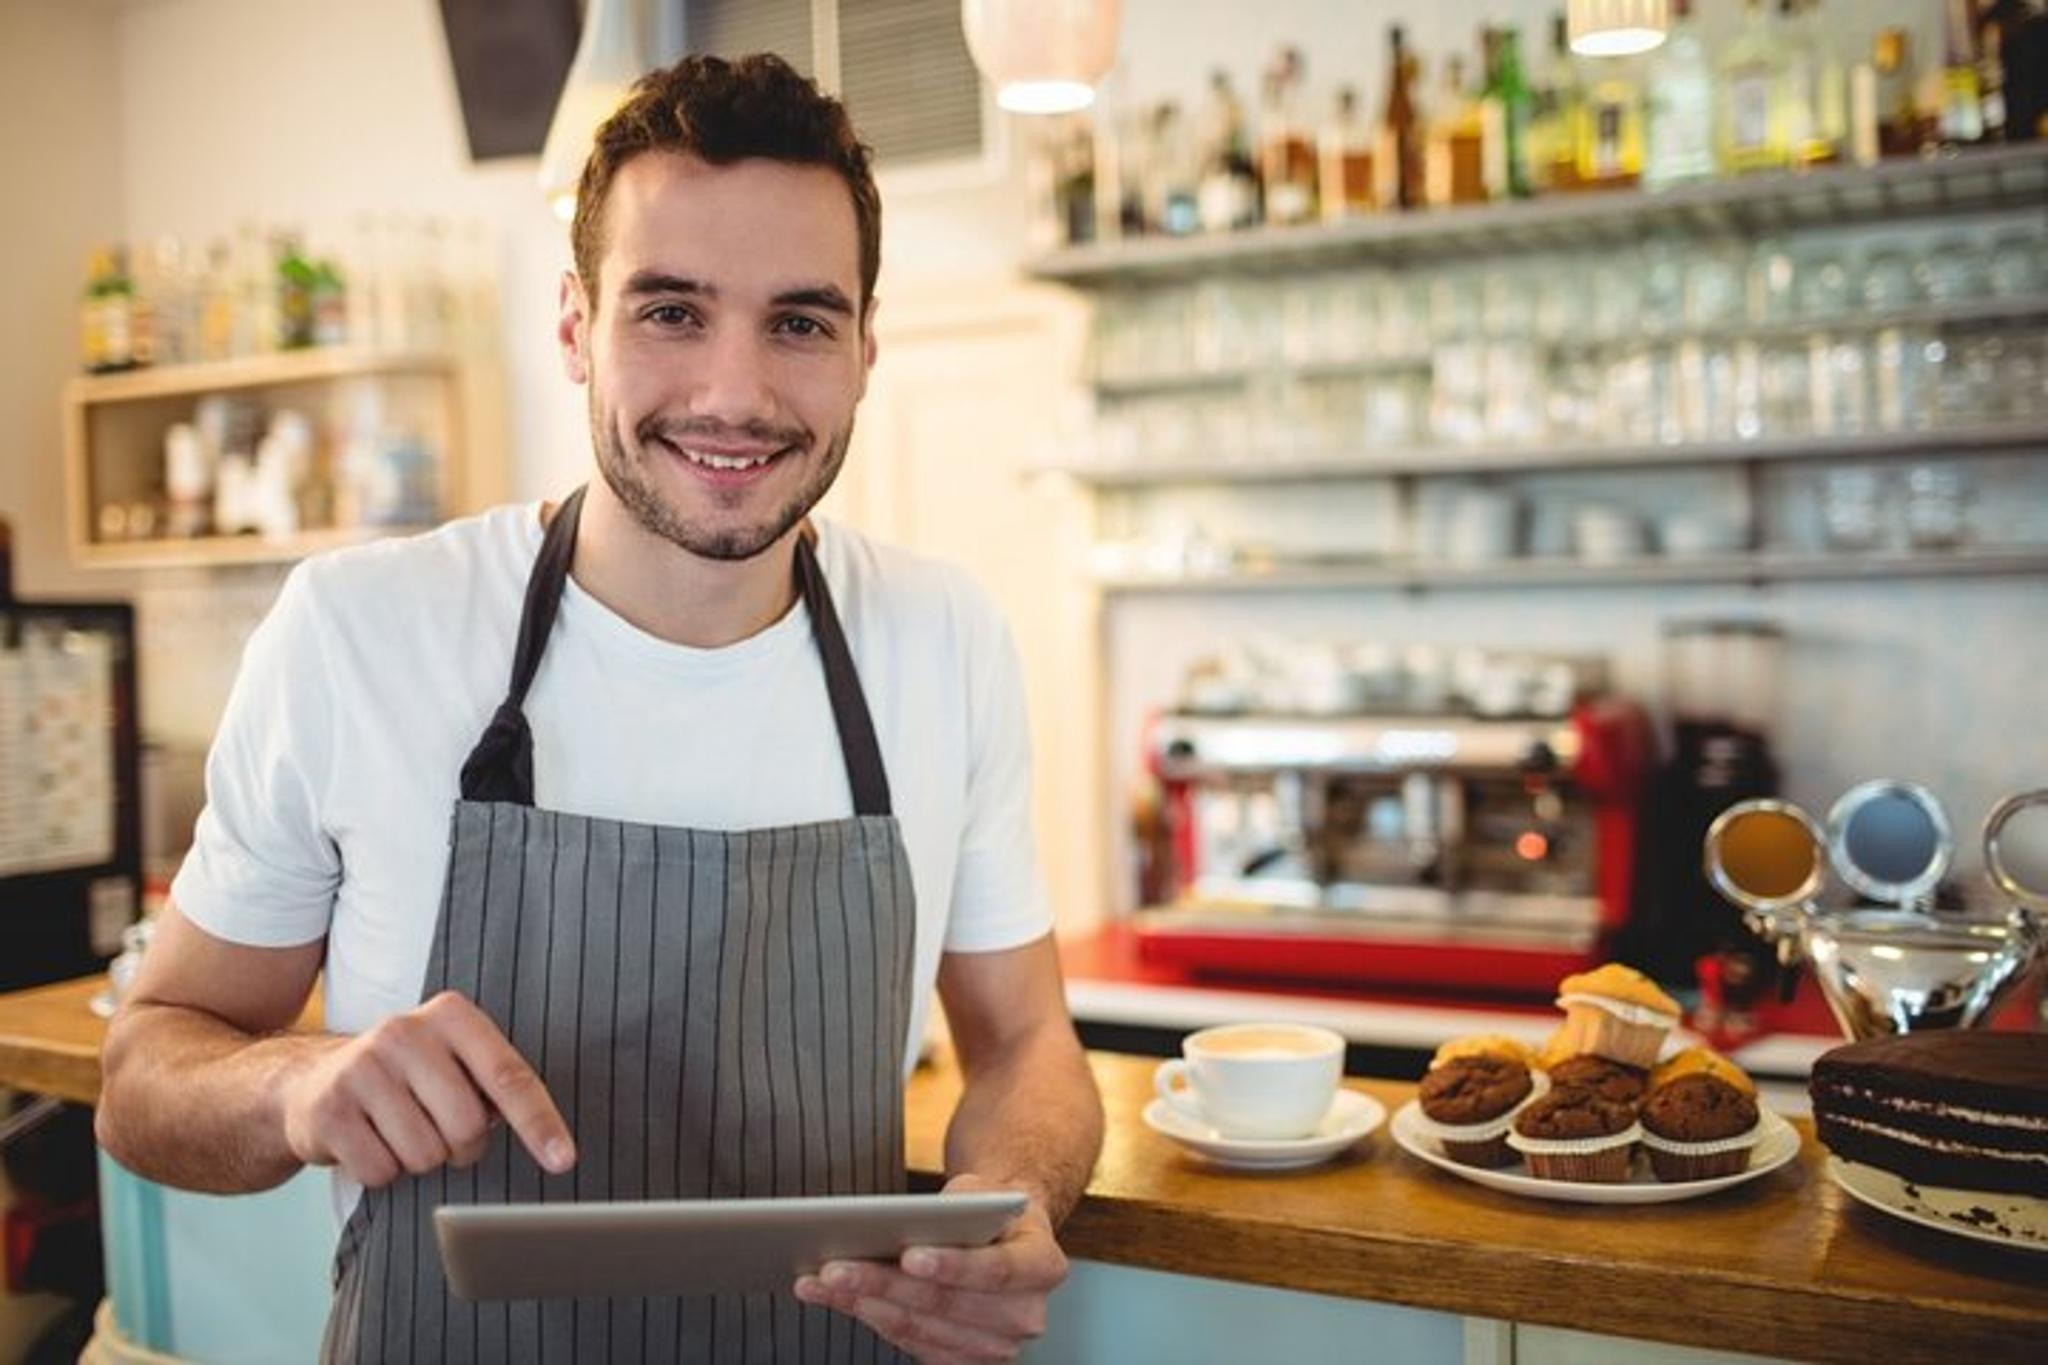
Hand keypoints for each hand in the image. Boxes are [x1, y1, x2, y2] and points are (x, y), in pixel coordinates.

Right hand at [280, 990, 574, 1188]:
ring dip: (419, 1160)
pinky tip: (367, 1142)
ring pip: (425, 1154)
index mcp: (450, 1015)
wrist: (309, 1082)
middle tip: (439, 1131)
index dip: (539, 1122)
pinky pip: (381, 1171)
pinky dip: (381, 1172)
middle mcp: (404, 1031)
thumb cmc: (403, 1079)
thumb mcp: (452, 1062)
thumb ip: (495, 1086)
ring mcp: (362, 1067)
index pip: (508, 1074)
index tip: (563, 1160)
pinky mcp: (329, 1108)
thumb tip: (548, 1144)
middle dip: (462, 1147)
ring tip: (397, 1131)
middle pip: (467, 1125)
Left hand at [793, 1173, 1067, 1363]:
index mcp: (1044, 1266)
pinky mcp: (961, 1362)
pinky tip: (834, 1297)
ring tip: (820, 1279)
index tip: (908, 1255)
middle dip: (885, 1284)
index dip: (952, 1266)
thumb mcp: (980, 1190)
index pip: (997, 1271)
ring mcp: (995, 1348)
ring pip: (918, 1328)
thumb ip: (957, 1206)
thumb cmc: (986, 1211)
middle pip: (946, 1305)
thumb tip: (910, 1223)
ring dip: (863, 1303)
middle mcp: (1026, 1316)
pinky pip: (907, 1342)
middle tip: (835, 1265)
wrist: (999, 1239)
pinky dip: (867, 1317)